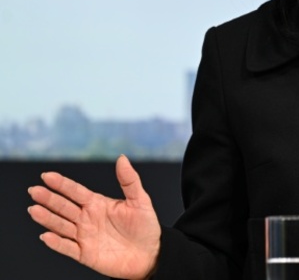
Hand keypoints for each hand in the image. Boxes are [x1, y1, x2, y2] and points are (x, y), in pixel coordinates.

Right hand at [28, 155, 160, 279]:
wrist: (150, 254)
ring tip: (34, 210)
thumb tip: (121, 158)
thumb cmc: (145, 227)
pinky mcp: (85, 254)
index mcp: (97, 204)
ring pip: (61, 226)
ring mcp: (84, 236)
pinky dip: (56, 243)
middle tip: (34, 190)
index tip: (47, 175)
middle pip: (64, 207)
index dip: (62, 184)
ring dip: (47, 219)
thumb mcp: (140, 200)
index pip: (76, 191)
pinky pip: (67, 248)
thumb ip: (129, 180)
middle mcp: (87, 218)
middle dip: (49, 199)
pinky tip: (46, 235)